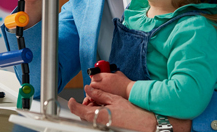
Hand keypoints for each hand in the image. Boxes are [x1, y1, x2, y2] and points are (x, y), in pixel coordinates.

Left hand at [68, 86, 191, 131]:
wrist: (146, 124)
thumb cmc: (133, 112)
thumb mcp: (114, 99)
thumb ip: (99, 94)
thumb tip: (88, 89)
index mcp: (97, 115)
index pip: (78, 110)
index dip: (72, 104)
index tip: (70, 99)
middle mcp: (98, 123)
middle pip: (84, 114)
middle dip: (85, 105)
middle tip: (92, 97)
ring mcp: (103, 127)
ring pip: (91, 118)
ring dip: (92, 109)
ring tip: (102, 101)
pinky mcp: (108, 128)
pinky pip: (98, 121)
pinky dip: (99, 114)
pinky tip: (107, 108)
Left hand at [90, 71, 133, 98]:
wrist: (130, 91)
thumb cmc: (125, 83)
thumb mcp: (118, 74)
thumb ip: (110, 73)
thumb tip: (106, 72)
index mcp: (106, 77)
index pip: (94, 76)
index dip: (94, 77)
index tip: (95, 78)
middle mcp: (103, 84)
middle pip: (92, 84)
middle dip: (93, 84)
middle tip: (96, 85)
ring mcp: (104, 92)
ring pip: (93, 91)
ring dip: (94, 91)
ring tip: (98, 91)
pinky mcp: (106, 98)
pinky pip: (97, 98)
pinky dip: (97, 97)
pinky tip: (101, 97)